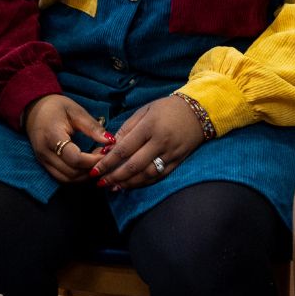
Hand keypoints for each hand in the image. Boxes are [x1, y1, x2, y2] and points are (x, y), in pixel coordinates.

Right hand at [23, 93, 106, 184]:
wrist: (33, 109)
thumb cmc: (55, 107)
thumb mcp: (75, 111)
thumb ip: (92, 127)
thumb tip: (110, 141)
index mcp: (52, 136)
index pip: (75, 158)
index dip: (93, 159)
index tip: (106, 151)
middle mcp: (45, 152)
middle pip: (72, 172)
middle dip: (92, 168)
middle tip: (104, 155)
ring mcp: (43, 160)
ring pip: (67, 179)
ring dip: (85, 174)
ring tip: (96, 161)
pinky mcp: (44, 164)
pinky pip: (62, 177)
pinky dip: (77, 176)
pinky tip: (86, 165)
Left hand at [91, 97, 206, 191]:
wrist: (199, 111)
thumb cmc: (168, 108)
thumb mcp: (145, 110)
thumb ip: (127, 128)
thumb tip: (110, 146)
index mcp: (149, 127)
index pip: (124, 149)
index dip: (108, 162)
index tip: (95, 169)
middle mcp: (160, 142)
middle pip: (134, 165)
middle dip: (114, 176)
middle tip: (100, 182)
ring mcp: (170, 154)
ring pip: (146, 174)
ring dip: (128, 183)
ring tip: (113, 187)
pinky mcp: (178, 161)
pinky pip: (159, 176)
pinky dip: (144, 183)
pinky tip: (131, 185)